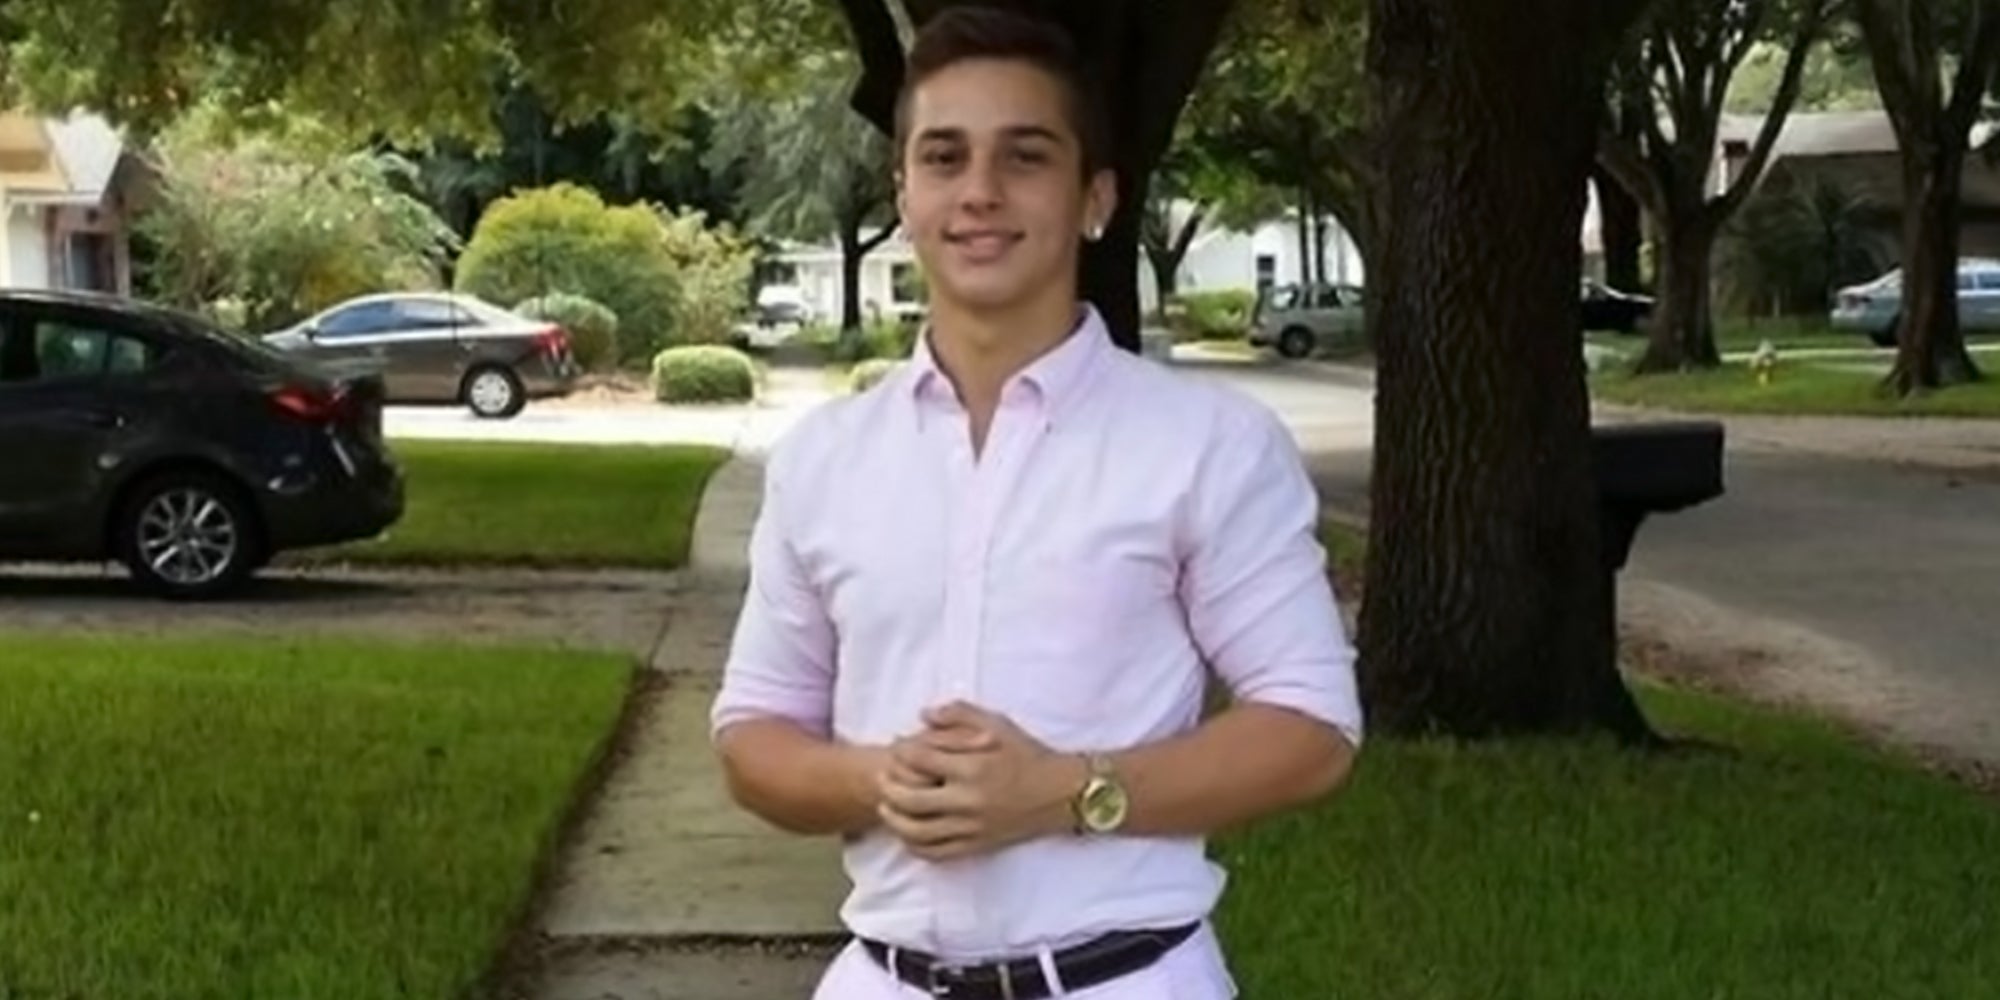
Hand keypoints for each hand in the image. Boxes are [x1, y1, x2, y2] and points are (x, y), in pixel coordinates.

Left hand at [874, 702, 1082, 861]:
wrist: (1062, 793)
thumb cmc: (1029, 755)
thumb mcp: (998, 725)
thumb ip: (959, 714)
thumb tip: (922, 715)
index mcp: (973, 767)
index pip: (919, 760)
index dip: (901, 750)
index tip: (897, 745)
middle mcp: (969, 800)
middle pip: (909, 799)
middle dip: (888, 787)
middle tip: (881, 777)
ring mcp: (972, 827)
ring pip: (917, 832)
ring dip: (894, 820)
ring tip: (886, 807)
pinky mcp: (977, 845)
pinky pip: (936, 852)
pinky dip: (915, 845)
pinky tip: (908, 833)